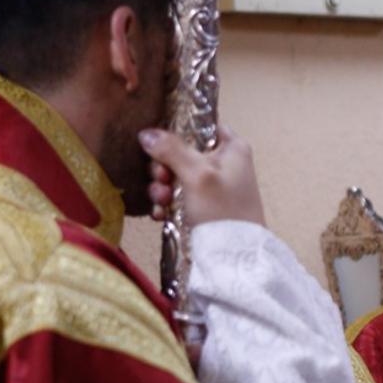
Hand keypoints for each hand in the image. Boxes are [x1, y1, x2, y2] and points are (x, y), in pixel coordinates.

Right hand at [139, 126, 265, 227]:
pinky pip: (178, 197)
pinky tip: (160, 214)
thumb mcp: (197, 174)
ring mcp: (213, 186)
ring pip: (176, 176)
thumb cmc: (223, 210)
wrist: (235, 256)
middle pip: (182, 152)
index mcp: (232, 147)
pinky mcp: (203, 207)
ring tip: (162, 201)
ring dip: (162, 187)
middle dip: (164, 167)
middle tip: (161, 180)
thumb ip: (172, 150)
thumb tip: (147, 133)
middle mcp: (224, 163)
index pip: (200, 126)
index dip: (176, 134)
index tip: (158, 146)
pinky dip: (167, 203)